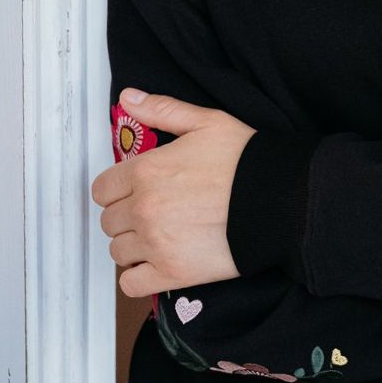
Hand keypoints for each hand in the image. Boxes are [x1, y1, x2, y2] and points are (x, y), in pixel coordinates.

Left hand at [91, 90, 257, 297]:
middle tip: (152, 212)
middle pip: (109, 221)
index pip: (102, 189)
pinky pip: (132, 284)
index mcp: (145, 171)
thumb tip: (128, 98)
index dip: (117, 189)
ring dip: (133, 246)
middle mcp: (144, 209)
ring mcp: (156, 244)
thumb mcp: (206, 122)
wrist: (280, 200)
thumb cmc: (246, 161)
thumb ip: (162, 110)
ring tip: (158, 237)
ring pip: (118, 252)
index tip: (133, 191)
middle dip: (126, 216)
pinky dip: (138, 277)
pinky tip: (155, 265)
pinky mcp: (173, 273)